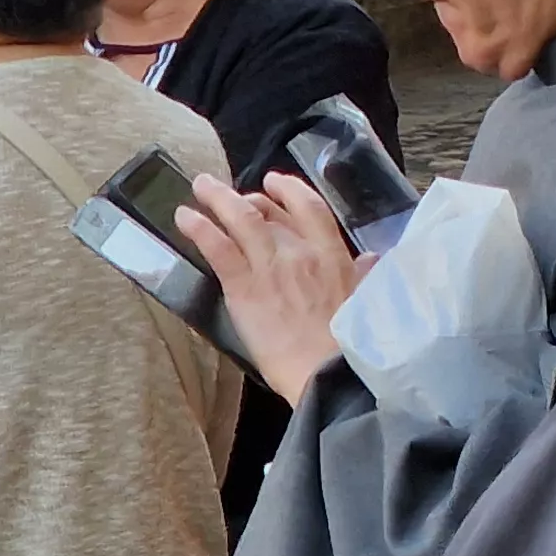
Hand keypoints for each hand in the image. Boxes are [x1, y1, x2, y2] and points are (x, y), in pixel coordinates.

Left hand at [178, 172, 369, 398]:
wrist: (328, 372)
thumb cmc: (351, 345)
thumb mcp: (368, 300)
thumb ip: (366, 276)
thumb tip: (371, 260)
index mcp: (332, 255)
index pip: (309, 207)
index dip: (288, 190)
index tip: (274, 182)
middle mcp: (300, 252)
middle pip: (270, 212)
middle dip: (248, 198)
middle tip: (233, 197)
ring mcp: (270, 267)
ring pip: (241, 219)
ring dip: (218, 199)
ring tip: (201, 186)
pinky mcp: (243, 287)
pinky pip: (218, 247)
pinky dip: (200, 228)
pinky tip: (185, 217)